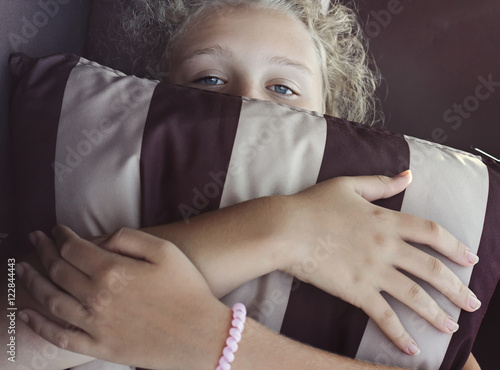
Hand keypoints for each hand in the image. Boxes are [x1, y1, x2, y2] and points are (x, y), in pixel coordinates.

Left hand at [16, 226, 230, 368]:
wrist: (200, 335)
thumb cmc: (188, 289)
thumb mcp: (165, 251)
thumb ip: (129, 238)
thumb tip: (100, 239)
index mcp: (113, 271)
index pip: (73, 248)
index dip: (60, 235)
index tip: (54, 229)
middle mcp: (97, 297)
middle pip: (58, 270)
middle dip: (42, 251)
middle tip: (34, 240)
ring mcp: (95, 325)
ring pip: (52, 300)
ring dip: (33, 281)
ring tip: (23, 269)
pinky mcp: (99, 346)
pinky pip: (60, 337)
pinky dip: (39, 325)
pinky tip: (26, 314)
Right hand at [277, 171, 480, 355]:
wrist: (285, 228)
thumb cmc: (311, 205)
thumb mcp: (347, 186)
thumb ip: (380, 184)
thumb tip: (408, 175)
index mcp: (386, 220)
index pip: (432, 233)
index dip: (456, 246)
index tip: (471, 260)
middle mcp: (386, 247)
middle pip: (432, 269)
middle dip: (456, 288)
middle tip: (472, 303)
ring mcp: (372, 271)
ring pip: (415, 295)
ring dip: (437, 314)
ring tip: (452, 327)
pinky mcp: (356, 291)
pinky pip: (384, 316)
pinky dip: (399, 333)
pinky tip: (411, 346)